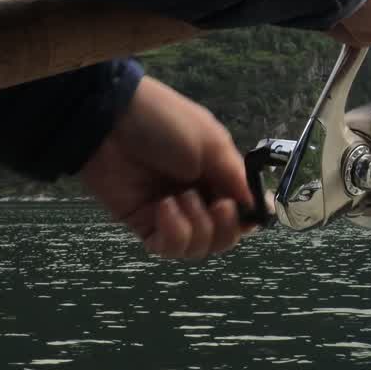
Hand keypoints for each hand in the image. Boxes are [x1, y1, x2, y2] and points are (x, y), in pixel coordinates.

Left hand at [80, 76, 253, 258]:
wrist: (111, 122)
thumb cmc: (166, 123)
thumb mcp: (212, 143)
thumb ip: (236, 178)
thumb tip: (260, 207)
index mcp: (217, 176)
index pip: (242, 213)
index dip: (247, 220)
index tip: (248, 214)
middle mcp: (198, 198)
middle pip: (224, 238)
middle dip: (225, 228)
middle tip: (217, 206)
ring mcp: (171, 214)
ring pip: (198, 248)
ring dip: (198, 228)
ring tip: (181, 197)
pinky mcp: (143, 224)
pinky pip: (168, 247)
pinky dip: (173, 233)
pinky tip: (164, 207)